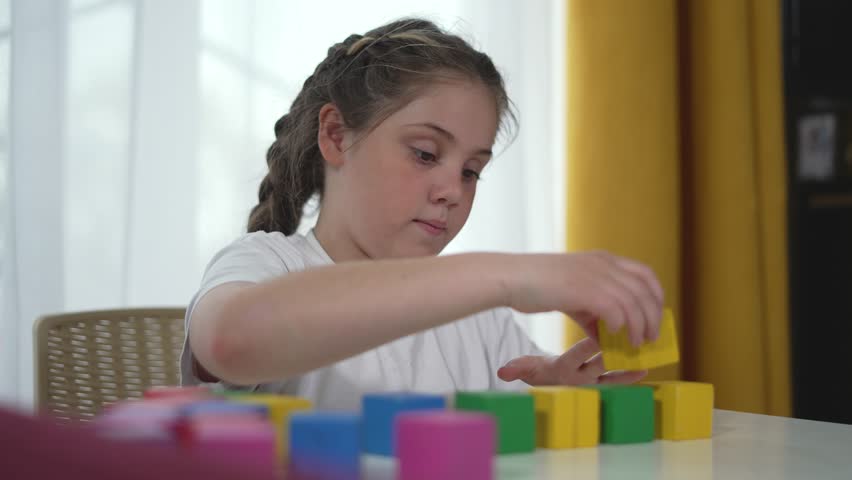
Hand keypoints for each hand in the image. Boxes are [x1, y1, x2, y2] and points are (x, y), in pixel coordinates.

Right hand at [496, 337, 647, 385]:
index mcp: (561, 371)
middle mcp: (579, 380)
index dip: (585, 350)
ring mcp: (593, 384)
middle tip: (627, 342)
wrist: (549, 387)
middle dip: (612, 356)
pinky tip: (644, 368)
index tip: (595, 339)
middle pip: (597, 367)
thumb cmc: (540, 370)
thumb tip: (502, 373)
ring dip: (627, 369)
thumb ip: (518, 368)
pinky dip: (631, 376)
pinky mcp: (603, 385)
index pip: (574, 359)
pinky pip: (619, 382)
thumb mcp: (527, 366)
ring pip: (612, 377)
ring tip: (643, 362)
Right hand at [504, 251, 663, 345]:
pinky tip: (614, 338)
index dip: (655, 296)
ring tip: (635, 344)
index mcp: (603, 259)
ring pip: (634, 303)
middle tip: (651, 338)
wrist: (512, 277)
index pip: (645, 274)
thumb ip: (591, 311)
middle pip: (645, 291)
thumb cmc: (536, 285)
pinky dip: (620, 327)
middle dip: (652, 317)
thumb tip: (605, 334)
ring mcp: (596, 275)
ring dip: (639, 327)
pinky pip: (616, 311)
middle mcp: (604, 264)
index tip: (655, 316)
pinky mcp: (585, 290)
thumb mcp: (571, 294)